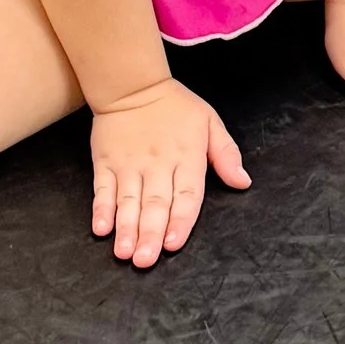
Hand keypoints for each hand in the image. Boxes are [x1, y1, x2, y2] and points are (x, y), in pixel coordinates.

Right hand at [89, 78, 251, 266]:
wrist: (131, 83)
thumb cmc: (175, 105)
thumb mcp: (210, 122)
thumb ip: (226, 154)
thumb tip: (242, 182)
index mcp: (187, 157)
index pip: (186, 195)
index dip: (180, 221)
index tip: (173, 243)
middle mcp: (157, 164)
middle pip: (155, 203)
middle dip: (150, 233)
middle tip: (145, 260)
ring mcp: (129, 164)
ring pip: (128, 200)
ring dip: (125, 228)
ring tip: (124, 252)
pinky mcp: (106, 162)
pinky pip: (103, 189)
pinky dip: (102, 209)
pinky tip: (101, 228)